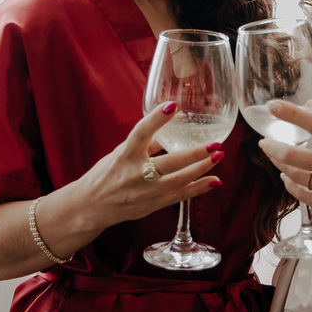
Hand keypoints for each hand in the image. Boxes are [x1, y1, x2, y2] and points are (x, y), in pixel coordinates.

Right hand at [74, 102, 224, 229]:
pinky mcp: (152, 205)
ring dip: (202, 169)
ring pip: (178, 181)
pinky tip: (214, 180)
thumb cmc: (107, 173)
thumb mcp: (121, 152)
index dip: (156, 120)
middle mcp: (135, 174)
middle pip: (168, 163)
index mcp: (124, 155)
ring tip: (219, 156)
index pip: (140, 133)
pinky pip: (180, 196)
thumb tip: (175, 121)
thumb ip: (147, 141)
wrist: (92, 206)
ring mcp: (145, 192)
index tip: (172, 106)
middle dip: (194, 154)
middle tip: (215, 144)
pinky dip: (199, 188)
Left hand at [256, 100, 311, 225]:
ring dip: (280, 165)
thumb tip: (306, 107)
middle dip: (272, 148)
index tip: (273, 106)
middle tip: (264, 143)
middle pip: (293, 155)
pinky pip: (301, 195)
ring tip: (275, 158)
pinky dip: (290, 185)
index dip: (292, 113)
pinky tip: (287, 178)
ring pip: (294, 176)